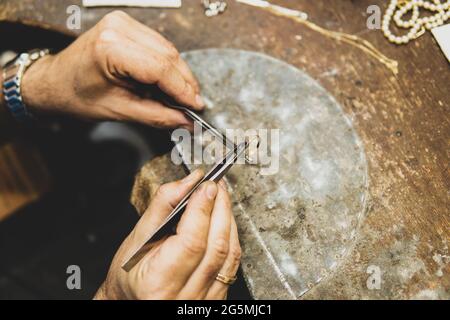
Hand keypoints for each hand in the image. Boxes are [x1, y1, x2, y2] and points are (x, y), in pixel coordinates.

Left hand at [21, 11, 203, 128]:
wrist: (55, 81)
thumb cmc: (77, 95)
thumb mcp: (119, 111)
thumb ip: (156, 115)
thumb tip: (186, 120)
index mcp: (110, 49)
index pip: (160, 68)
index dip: (183, 89)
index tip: (196, 106)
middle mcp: (117, 28)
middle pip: (168, 56)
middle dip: (185, 82)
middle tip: (194, 105)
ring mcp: (122, 23)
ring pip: (167, 49)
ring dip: (179, 74)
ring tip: (184, 97)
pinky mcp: (126, 25)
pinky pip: (158, 44)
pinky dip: (168, 65)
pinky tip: (171, 81)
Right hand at [95, 169, 241, 299]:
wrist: (133, 300)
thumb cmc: (130, 275)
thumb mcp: (137, 238)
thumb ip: (162, 206)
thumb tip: (187, 183)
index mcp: (159, 282)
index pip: (191, 241)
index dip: (202, 209)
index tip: (205, 186)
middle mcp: (185, 295)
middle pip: (216, 245)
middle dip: (220, 208)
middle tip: (215, 186)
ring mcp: (203, 299)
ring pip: (230, 254)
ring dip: (228, 220)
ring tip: (220, 199)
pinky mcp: (216, 297)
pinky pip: (232, 264)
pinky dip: (231, 237)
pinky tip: (224, 222)